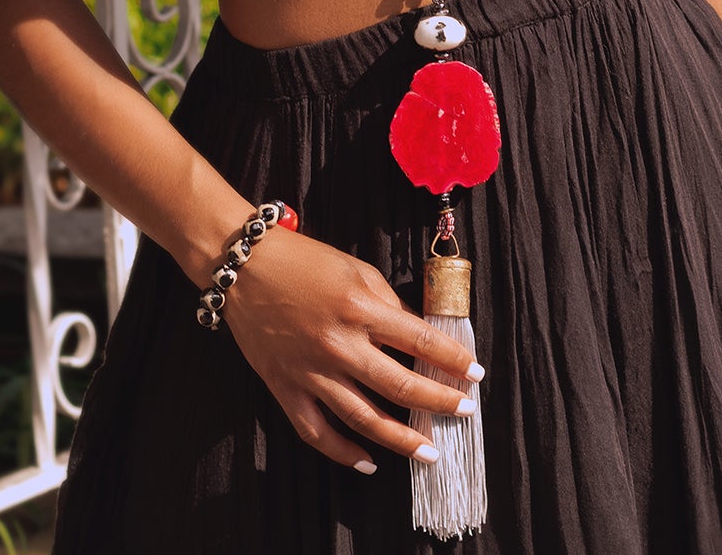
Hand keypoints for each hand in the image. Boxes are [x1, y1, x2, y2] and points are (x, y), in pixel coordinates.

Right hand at [220, 226, 481, 473]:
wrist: (245, 266)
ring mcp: (312, 371)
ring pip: (365, 419)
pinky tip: (369, 462)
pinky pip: (318, 432)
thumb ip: (388, 303)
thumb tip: (416, 336)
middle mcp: (340, 344)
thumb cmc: (304, 260)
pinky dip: (344, 453)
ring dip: (402, 439)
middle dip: (440, 402)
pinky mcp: (286, 388)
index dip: (454, 360)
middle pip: (401, 386)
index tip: (476, 374)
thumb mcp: (356, 269)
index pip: (421, 342)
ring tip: (430, 452)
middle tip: (465, 411)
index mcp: (361, 307)